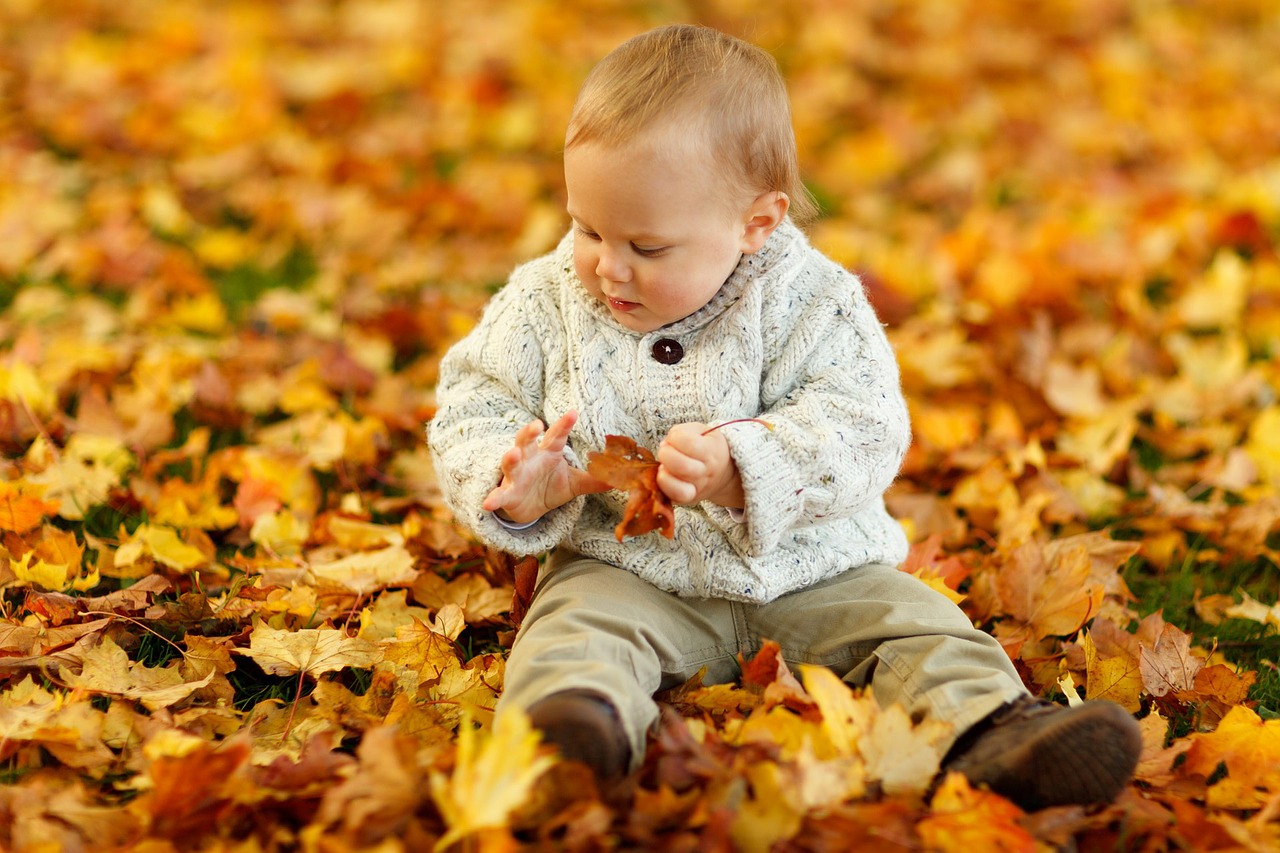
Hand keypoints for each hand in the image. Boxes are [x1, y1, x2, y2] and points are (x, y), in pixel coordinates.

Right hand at [482, 411, 609, 524]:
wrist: (528, 508)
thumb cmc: (549, 486)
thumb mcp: (574, 484)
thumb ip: (594, 480)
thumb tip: (620, 479)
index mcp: (548, 453)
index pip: (557, 436)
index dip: (564, 425)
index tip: (574, 412)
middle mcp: (529, 460)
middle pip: (526, 441)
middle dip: (529, 433)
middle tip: (535, 424)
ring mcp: (516, 476)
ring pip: (510, 463)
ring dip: (509, 458)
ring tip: (512, 454)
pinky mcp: (506, 494)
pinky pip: (499, 495)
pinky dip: (494, 499)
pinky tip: (488, 503)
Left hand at [656, 423, 744, 508]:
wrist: (722, 471)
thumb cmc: (707, 447)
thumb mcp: (701, 431)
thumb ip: (681, 432)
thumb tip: (664, 446)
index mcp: (712, 451)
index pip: (690, 444)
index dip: (675, 437)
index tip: (674, 437)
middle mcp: (706, 472)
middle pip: (682, 466)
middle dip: (665, 454)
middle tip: (665, 451)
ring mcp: (698, 489)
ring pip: (677, 489)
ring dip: (663, 474)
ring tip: (664, 467)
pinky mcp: (688, 500)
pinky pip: (673, 499)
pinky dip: (663, 488)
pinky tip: (664, 477)